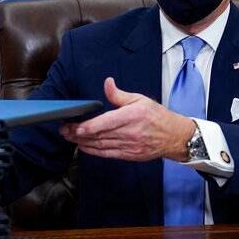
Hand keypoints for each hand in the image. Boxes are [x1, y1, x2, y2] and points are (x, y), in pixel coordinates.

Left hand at [59, 77, 195, 161]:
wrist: (173, 136)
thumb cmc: (156, 116)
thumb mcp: (139, 99)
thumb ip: (119, 95)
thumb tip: (107, 83)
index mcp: (131, 116)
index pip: (105, 123)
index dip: (87, 127)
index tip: (74, 126)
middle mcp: (129, 133)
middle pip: (99, 135)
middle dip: (78, 134)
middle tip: (64, 130)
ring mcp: (129, 146)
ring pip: (100, 146)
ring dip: (83, 143)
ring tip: (70, 137)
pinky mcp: (129, 155)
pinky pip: (107, 154)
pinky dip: (93, 151)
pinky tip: (83, 147)